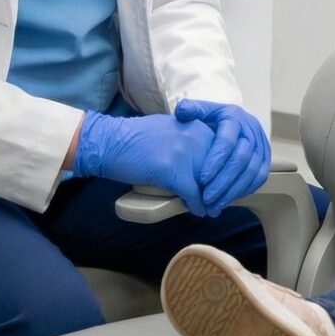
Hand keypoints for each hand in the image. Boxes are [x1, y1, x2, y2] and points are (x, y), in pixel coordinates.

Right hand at [72, 111, 216, 214]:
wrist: (109, 141)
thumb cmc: (134, 138)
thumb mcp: (169, 130)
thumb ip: (189, 140)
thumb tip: (203, 160)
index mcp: (195, 124)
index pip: (222, 150)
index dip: (225, 170)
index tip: (224, 184)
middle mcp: (194, 135)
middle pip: (220, 166)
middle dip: (223, 186)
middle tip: (220, 201)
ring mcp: (185, 152)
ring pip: (210, 182)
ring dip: (213, 199)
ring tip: (211, 209)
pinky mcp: (172, 169)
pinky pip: (193, 193)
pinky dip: (197, 206)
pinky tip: (197, 211)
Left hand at [174, 99, 271, 215]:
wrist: (236, 121)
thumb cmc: (215, 119)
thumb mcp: (203, 110)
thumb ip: (192, 110)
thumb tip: (181, 111)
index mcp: (234, 117)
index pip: (227, 141)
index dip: (215, 161)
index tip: (202, 179)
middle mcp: (251, 130)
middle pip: (241, 160)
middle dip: (223, 181)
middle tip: (207, 198)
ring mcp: (261, 145)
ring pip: (252, 172)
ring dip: (233, 191)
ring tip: (215, 205)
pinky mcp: (266, 159)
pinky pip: (259, 178)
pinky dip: (244, 191)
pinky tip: (228, 199)